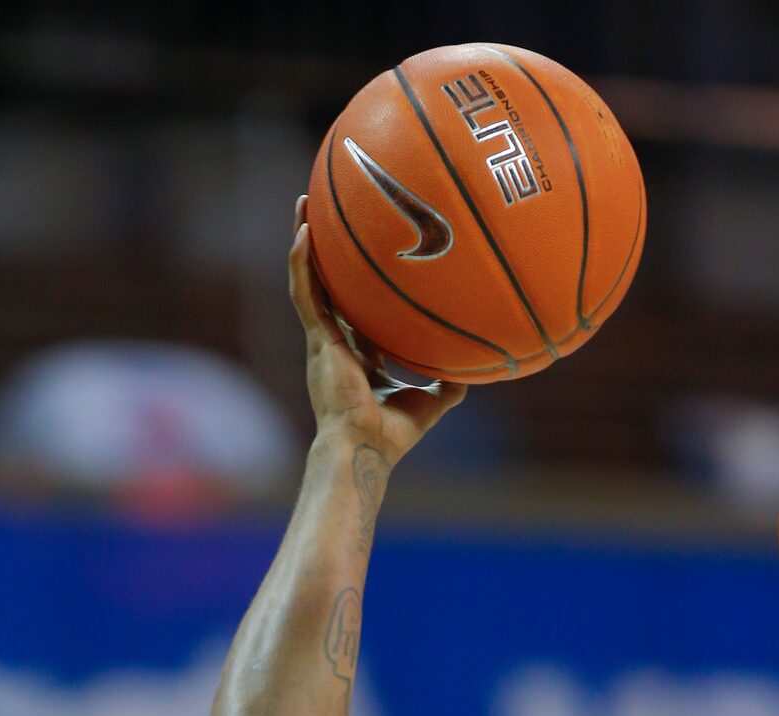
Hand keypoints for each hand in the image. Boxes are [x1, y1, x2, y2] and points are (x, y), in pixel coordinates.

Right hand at [288, 196, 465, 463]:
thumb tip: (476, 369)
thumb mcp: (430, 403)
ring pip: (309, 280)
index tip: (365, 259)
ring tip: (306, 204)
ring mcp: (323, 340)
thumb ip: (448, 384)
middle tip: (328, 213)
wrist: (365, 447)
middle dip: (325, 251)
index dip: (357, 287)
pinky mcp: (317, 341)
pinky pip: (305, 292)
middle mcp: (335, 343)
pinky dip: (302, 262)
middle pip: (328, 286)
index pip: (356, 314)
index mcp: (357, 356)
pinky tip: (306, 230)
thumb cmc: (393, 435)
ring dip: (304, 243)